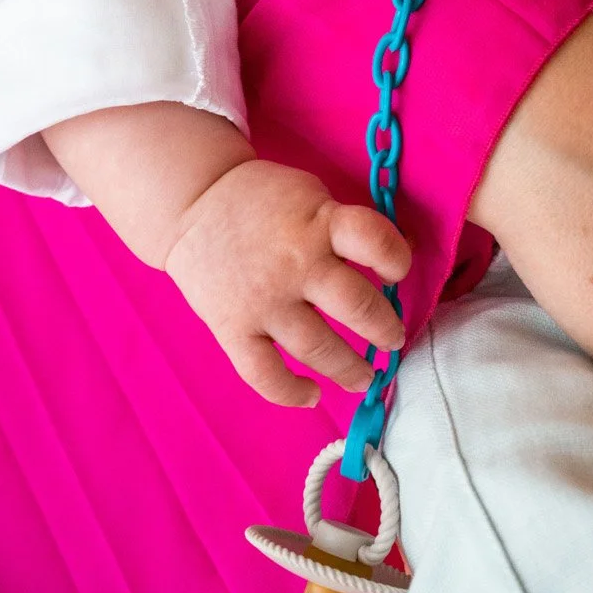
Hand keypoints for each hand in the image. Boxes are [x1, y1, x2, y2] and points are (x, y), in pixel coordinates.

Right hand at [164, 158, 411, 405]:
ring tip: (365, 377)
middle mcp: (297, 263)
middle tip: (392, 340)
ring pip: (318, 348)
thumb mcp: (313, 196)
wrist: (194, 204)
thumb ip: (346, 227)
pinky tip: (312, 395)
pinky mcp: (233, 328)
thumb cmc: (265, 199)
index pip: (375, 242)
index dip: (397, 260)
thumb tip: (397, 256)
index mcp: (319, 222)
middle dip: (384, 330)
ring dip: (349, 370)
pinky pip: (265, 374)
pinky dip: (291, 393)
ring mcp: (264, 301)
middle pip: (356, 305)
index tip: (397, 273)